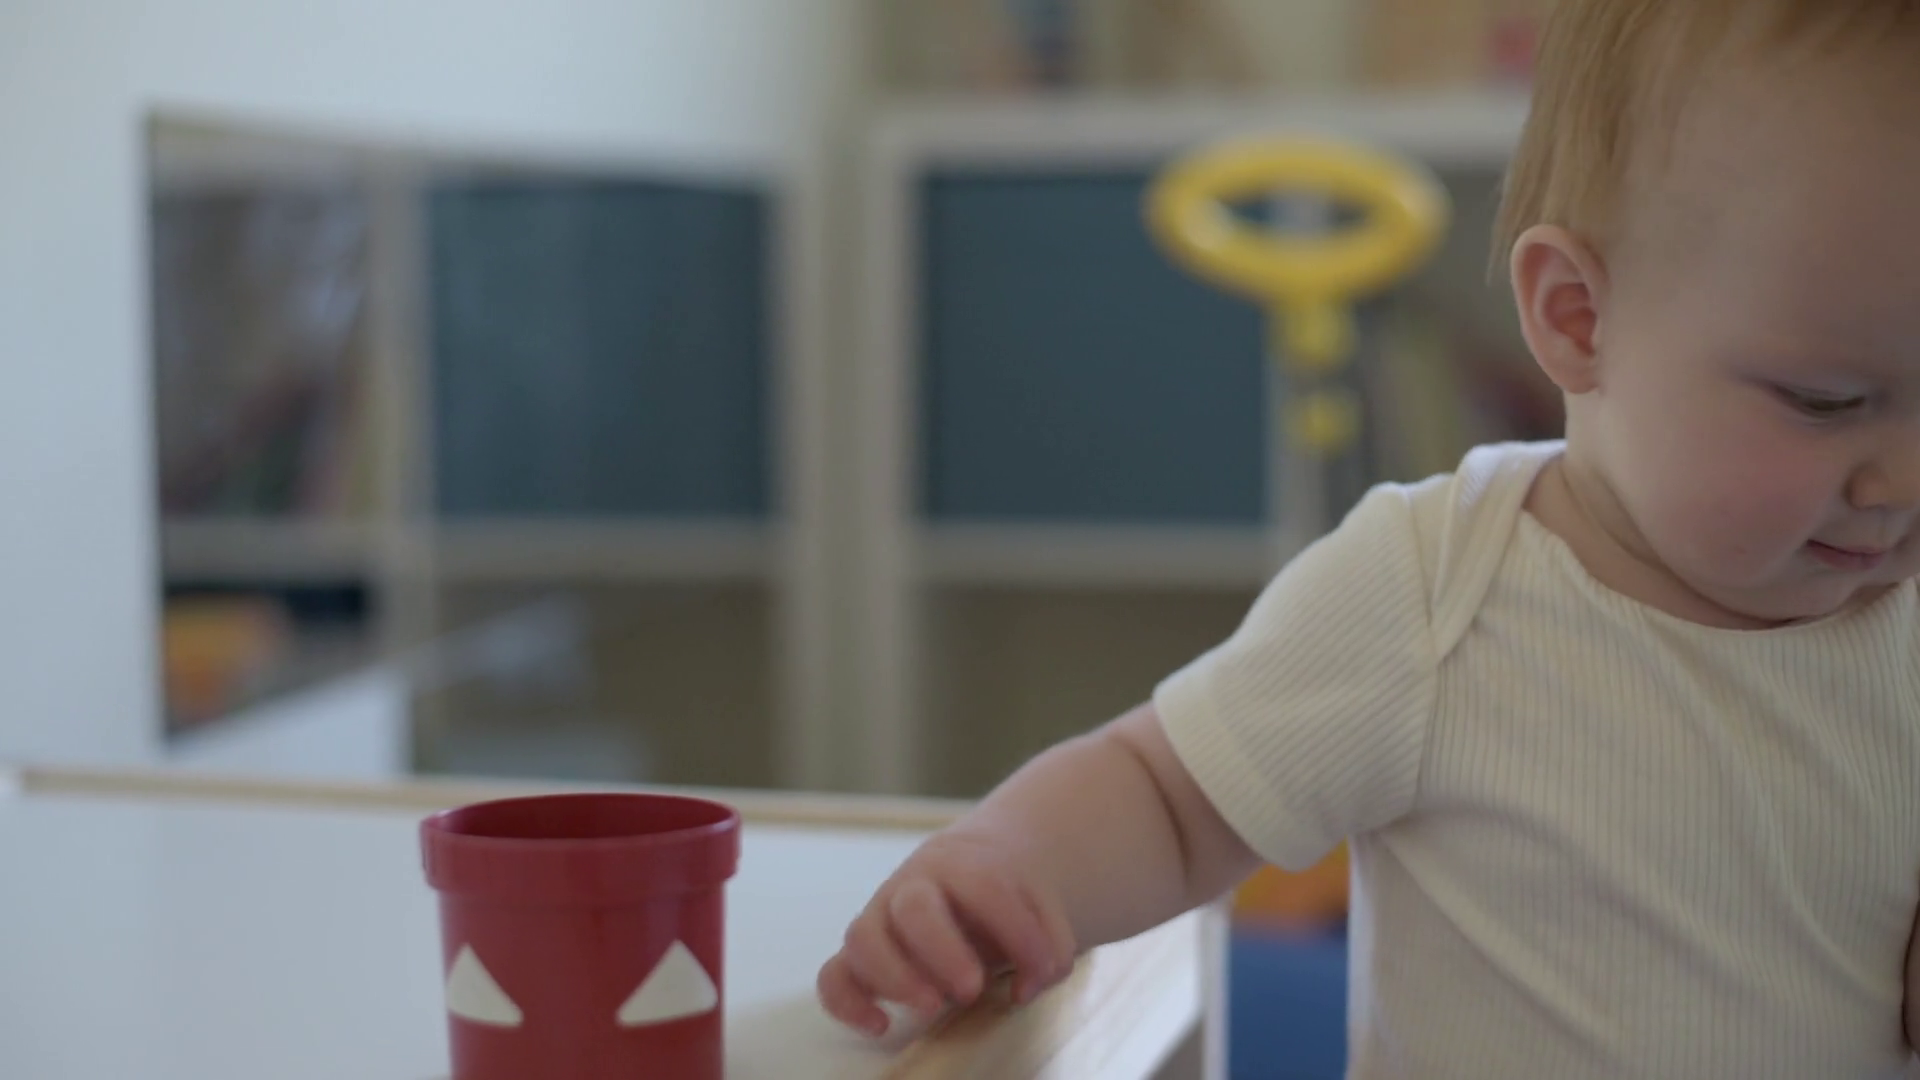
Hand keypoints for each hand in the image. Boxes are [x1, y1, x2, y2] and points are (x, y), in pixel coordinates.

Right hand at [816, 830, 1078, 1036]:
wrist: (967, 869)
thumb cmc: (1003, 899)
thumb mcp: (1038, 908)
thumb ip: (1048, 944)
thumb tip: (1024, 989)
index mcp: (962, 865)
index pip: (985, 888)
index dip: (1016, 931)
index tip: (1041, 972)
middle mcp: (913, 887)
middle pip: (912, 907)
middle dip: (940, 952)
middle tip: (971, 989)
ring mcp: (880, 918)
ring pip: (863, 937)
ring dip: (894, 978)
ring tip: (932, 1008)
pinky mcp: (860, 955)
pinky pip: (833, 976)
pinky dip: (847, 1003)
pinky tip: (880, 1025)